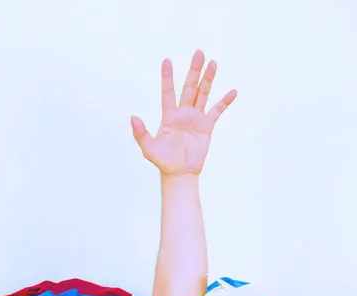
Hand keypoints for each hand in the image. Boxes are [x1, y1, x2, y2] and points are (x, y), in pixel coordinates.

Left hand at [131, 50, 235, 176]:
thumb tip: (132, 116)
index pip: (168, 92)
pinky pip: (217, 110)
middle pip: (189, 87)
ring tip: (213, 63)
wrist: (180, 174)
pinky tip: (233, 91)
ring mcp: (196, 118)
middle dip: (194, 70)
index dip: (167, 77)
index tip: (167, 60)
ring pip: (203, 94)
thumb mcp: (148, 148)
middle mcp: (183, 113)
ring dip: (208, 79)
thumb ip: (140, 133)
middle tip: (198, 52)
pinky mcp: (207, 126)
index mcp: (168, 116)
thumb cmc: (163, 162)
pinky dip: (225, 101)